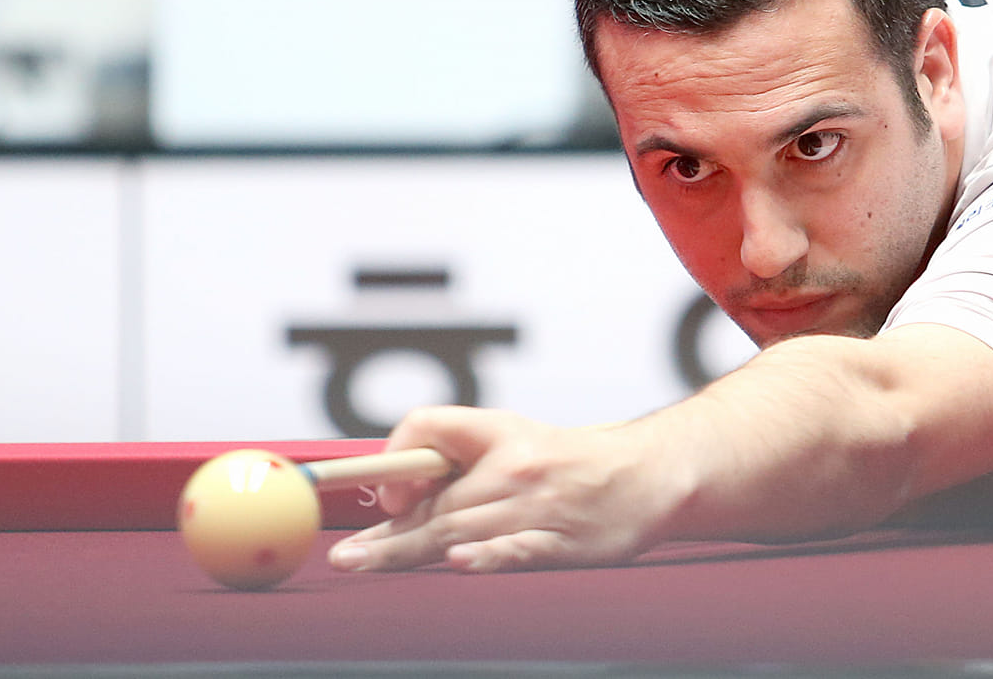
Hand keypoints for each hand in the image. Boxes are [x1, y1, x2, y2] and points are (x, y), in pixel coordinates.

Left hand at [327, 406, 684, 573]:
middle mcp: (515, 468)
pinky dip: (486, 557)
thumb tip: (396, 494)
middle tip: (344, 556)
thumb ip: (454, 458)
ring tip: (368, 562)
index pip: (431, 429)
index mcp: (499, 433)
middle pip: (438, 503)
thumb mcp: (510, 438)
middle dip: (387, 534)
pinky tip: (457, 563)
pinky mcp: (563, 545)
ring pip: (465, 530)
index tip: (378, 494)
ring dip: (412, 550)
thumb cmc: (564, 460)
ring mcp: (539, 509)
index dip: (396, 460)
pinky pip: (517, 552)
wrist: (648, 473)